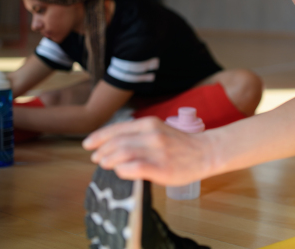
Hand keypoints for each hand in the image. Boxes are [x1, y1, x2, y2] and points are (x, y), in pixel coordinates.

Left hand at [83, 117, 214, 185]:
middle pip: (116, 142)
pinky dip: (123, 170)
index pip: (117, 129)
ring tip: (104, 164)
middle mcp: (152, 135)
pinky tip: (120, 172)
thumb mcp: (159, 130)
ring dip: (109, 160)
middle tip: (96, 158)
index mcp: (149, 123)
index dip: (99, 137)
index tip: (88, 144)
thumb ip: (139, 135)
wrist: (206, 152)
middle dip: (102, 151)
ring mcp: (157, 152)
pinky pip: (135, 168)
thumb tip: (114, 146)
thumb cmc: (181, 144)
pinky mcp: (162, 168)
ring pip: (122, 154)